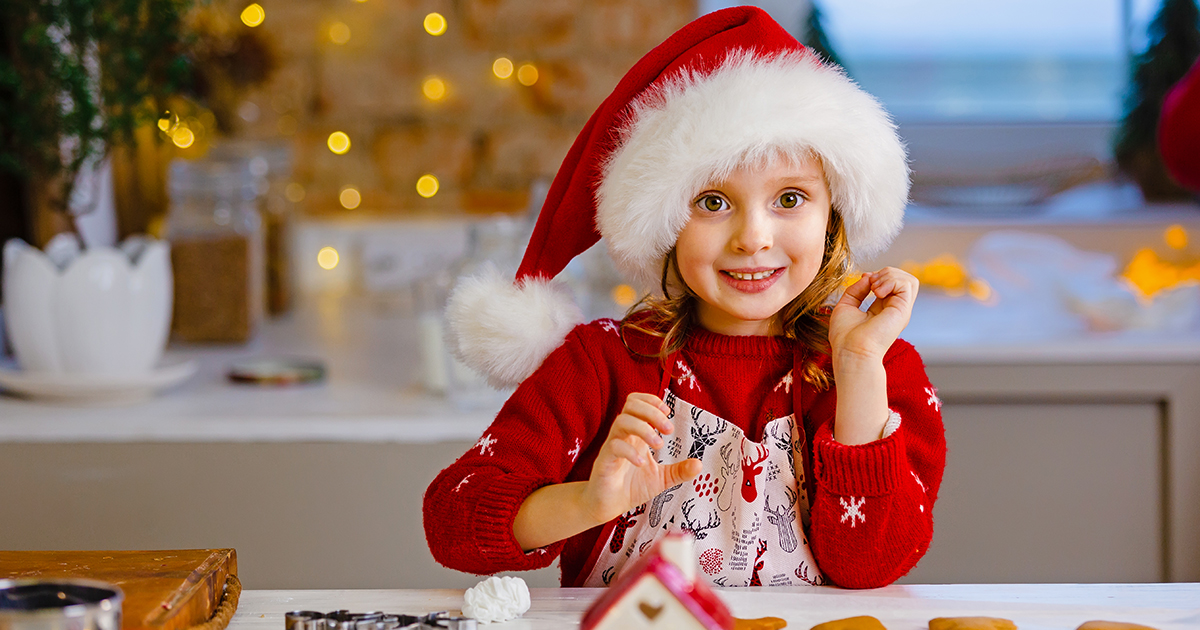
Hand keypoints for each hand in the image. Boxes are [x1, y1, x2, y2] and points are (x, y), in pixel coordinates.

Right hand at [581, 393, 701, 523]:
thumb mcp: (661, 479)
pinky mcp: (604, 462)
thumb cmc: (631, 488)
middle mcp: (623, 436)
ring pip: (621, 421)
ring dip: (643, 428)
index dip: (652, 401)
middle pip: (631, 405)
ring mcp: (611, 447)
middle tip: (669, 430)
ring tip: (658, 445)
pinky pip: (614, 446)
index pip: (637, 402)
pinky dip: (630, 451)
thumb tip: (700, 464)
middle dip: (652, 412)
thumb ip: (679, 471)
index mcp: (635, 434)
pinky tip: (642, 463)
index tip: (668, 413)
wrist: (608, 506)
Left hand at [829, 267, 918, 365]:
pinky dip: (891, 280)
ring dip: (890, 275)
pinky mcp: (903, 310)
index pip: (891, 283)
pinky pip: (907, 284)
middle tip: (870, 283)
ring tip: (875, 287)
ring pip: (909, 280)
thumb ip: (857, 290)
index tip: (864, 278)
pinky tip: (877, 292)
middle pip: (903, 279)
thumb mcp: (846, 306)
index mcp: (883, 309)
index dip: (878, 275)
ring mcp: (901, 310)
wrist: (851, 351)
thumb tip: (868, 276)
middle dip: (885, 273)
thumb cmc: (845, 336)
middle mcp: (895, 310)